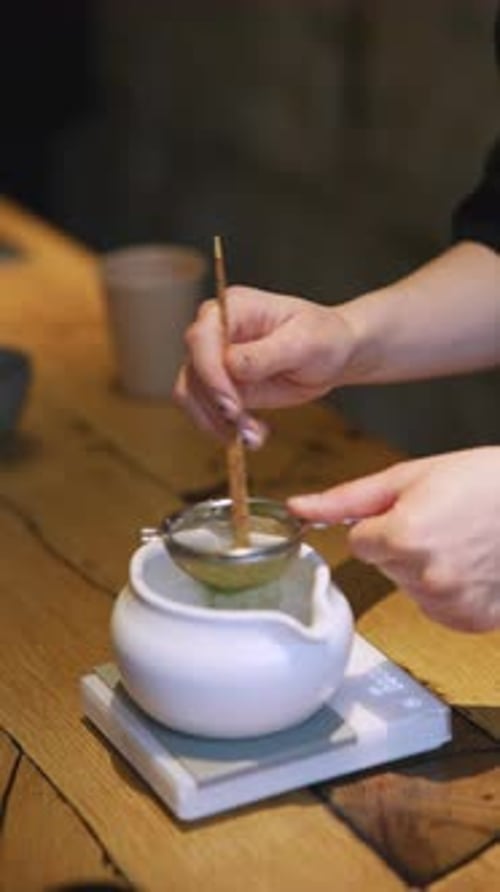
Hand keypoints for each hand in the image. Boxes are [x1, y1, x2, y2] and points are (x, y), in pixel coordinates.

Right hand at [173, 286, 354, 445]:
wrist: (332, 353)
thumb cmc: (322, 336)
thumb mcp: (304, 342)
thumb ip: (267, 353)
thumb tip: (231, 366)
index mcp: (233, 307)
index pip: (201, 338)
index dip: (210, 373)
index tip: (231, 405)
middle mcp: (215, 331)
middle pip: (192, 370)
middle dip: (216, 405)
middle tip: (246, 429)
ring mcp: (214, 360)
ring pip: (193, 395)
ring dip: (219, 423)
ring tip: (256, 436)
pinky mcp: (220, 386)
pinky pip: (206, 411)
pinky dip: (224, 428)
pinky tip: (253, 436)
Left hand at [288, 448, 499, 631]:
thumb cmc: (484, 480)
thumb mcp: (410, 476)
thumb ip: (346, 499)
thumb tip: (298, 507)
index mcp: (403, 537)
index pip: (359, 543)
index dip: (383, 523)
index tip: (415, 509)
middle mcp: (425, 577)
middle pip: (383, 565)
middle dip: (403, 544)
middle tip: (444, 520)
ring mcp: (450, 604)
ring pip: (408, 587)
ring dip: (425, 568)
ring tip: (463, 541)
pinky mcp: (470, 621)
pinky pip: (436, 607)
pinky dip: (449, 590)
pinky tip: (473, 565)